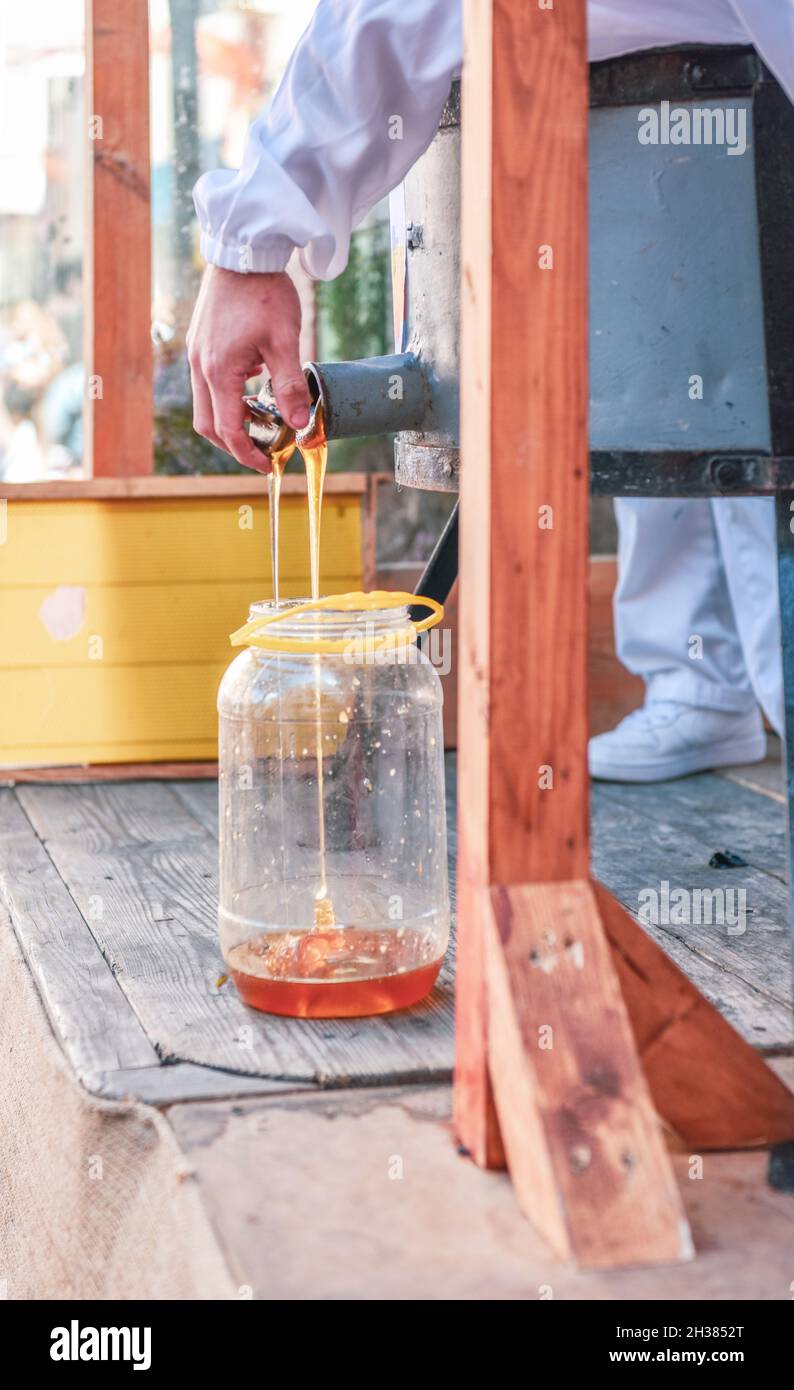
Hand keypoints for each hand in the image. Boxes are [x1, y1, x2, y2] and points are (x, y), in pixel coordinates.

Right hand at [187, 265, 311, 471]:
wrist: (242, 250)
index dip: (247, 454)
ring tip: (262, 419)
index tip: (267, 465)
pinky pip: (209, 382)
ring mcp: (197, 354)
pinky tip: (254, 380)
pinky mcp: (200, 343)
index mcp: (218, 371)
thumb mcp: (285, 342)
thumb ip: (290, 387)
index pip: (227, 430)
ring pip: (207, 404)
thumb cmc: (264, 292)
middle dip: (233, 443)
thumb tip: (299, 424)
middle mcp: (200, 366)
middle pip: (207, 424)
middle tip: (263, 449)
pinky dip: (228, 395)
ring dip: (231, 419)